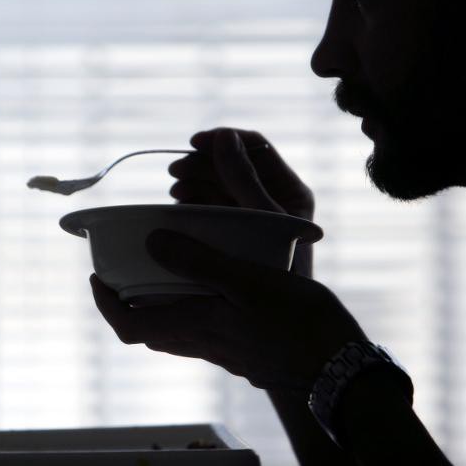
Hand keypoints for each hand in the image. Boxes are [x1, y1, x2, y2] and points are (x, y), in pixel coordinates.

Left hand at [90, 230, 365, 390]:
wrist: (343, 370)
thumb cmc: (300, 322)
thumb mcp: (248, 280)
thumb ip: (199, 262)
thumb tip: (151, 243)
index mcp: (195, 327)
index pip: (129, 326)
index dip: (104, 304)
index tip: (97, 277)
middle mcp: (203, 345)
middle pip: (148, 332)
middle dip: (127, 304)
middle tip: (126, 272)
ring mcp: (225, 353)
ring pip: (175, 334)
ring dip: (159, 308)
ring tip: (164, 272)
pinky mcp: (245, 353)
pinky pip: (203, 334)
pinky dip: (191, 311)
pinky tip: (213, 287)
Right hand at [170, 127, 313, 276]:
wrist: (277, 328)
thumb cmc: (280, 274)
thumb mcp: (261, 219)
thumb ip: (242, 178)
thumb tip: (222, 137)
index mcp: (290, 191)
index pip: (256, 147)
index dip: (224, 139)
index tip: (194, 143)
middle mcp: (273, 201)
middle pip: (232, 163)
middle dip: (202, 162)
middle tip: (175, 172)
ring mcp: (251, 219)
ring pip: (218, 184)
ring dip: (194, 181)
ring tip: (175, 191)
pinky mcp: (232, 236)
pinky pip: (210, 207)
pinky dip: (193, 202)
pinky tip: (178, 206)